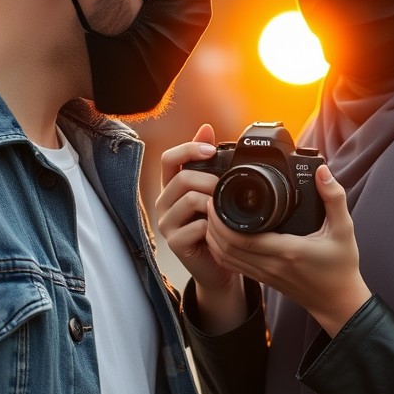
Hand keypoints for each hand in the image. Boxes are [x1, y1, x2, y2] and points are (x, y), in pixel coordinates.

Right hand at [157, 124, 246, 332]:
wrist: (220, 266)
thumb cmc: (218, 227)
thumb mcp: (214, 192)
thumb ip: (208, 163)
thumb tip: (205, 127)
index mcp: (173, 186)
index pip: (169, 158)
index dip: (189, 148)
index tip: (212, 150)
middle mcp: (165, 202)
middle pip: (183, 177)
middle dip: (211, 180)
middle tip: (229, 190)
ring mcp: (167, 223)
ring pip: (190, 199)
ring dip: (214, 203)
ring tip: (226, 211)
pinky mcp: (174, 243)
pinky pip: (195, 226)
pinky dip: (214, 227)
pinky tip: (222, 231)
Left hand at [202, 164, 370, 336]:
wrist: (338, 301)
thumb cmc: (341, 266)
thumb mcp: (344, 229)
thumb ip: (334, 198)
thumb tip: (322, 171)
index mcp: (288, 250)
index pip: (242, 238)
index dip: (222, 220)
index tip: (216, 198)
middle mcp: (271, 265)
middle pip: (226, 247)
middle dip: (212, 225)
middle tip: (208, 202)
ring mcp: (264, 274)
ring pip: (226, 258)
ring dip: (213, 238)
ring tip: (211, 216)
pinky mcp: (263, 279)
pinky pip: (233, 265)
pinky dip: (221, 250)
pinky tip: (220, 236)